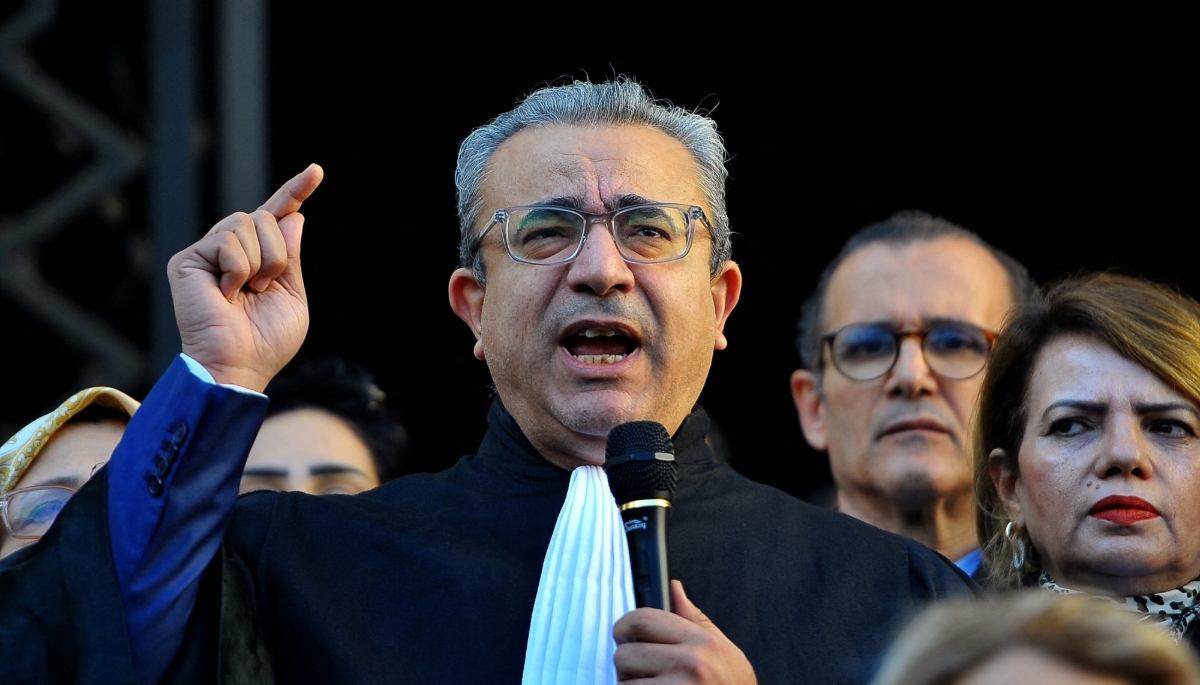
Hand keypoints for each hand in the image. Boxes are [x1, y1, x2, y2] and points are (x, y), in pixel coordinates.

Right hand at [167, 164, 322, 390]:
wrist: (239, 365)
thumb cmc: (266, 341)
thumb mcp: (292, 295)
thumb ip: (292, 257)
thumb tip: (292, 216)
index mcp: (259, 259)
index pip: (277, 217)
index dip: (296, 192)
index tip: (317, 171)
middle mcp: (232, 250)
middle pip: (265, 216)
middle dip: (278, 253)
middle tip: (264, 288)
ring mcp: (208, 253)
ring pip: (246, 222)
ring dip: (259, 262)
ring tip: (245, 292)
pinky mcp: (188, 259)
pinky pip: (226, 240)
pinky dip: (237, 269)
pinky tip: (225, 293)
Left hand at [612, 581, 756, 684]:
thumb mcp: (722, 650)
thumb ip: (695, 619)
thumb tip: (675, 588)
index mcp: (701, 641)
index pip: (642, 619)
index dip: (625, 627)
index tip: (625, 637)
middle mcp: (690, 663)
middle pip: (624, 653)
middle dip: (628, 665)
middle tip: (644, 672)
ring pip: (624, 682)